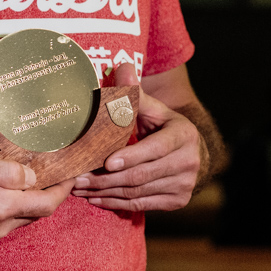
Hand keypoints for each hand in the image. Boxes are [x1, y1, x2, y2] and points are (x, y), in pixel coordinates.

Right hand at [0, 152, 74, 246]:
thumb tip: (33, 177)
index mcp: (0, 209)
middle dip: (47, 194)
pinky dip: (10, 209)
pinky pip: (3, 224)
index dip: (64, 190)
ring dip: (27, 202)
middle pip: (35, 213)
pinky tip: (3, 193)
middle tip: (54, 173)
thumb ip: (8, 172)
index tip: (72, 175)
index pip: (46, 204)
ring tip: (28, 179)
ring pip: (19, 219)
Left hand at [71, 63, 201, 211]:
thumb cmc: (163, 127)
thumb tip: (122, 66)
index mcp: (184, 135)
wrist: (191, 153)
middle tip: (79, 178)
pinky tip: (96, 198)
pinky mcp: (177, 201)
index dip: (131, 156)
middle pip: (142, 175)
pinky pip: (141, 205)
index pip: (156, 148)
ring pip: (138, 192)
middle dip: (107, 178)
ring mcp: (185, 184)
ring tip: (81, 188)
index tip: (107, 162)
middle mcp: (189, 162)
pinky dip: (116, 203)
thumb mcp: (153, 109)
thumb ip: (135, 93)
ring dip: (106, 192)